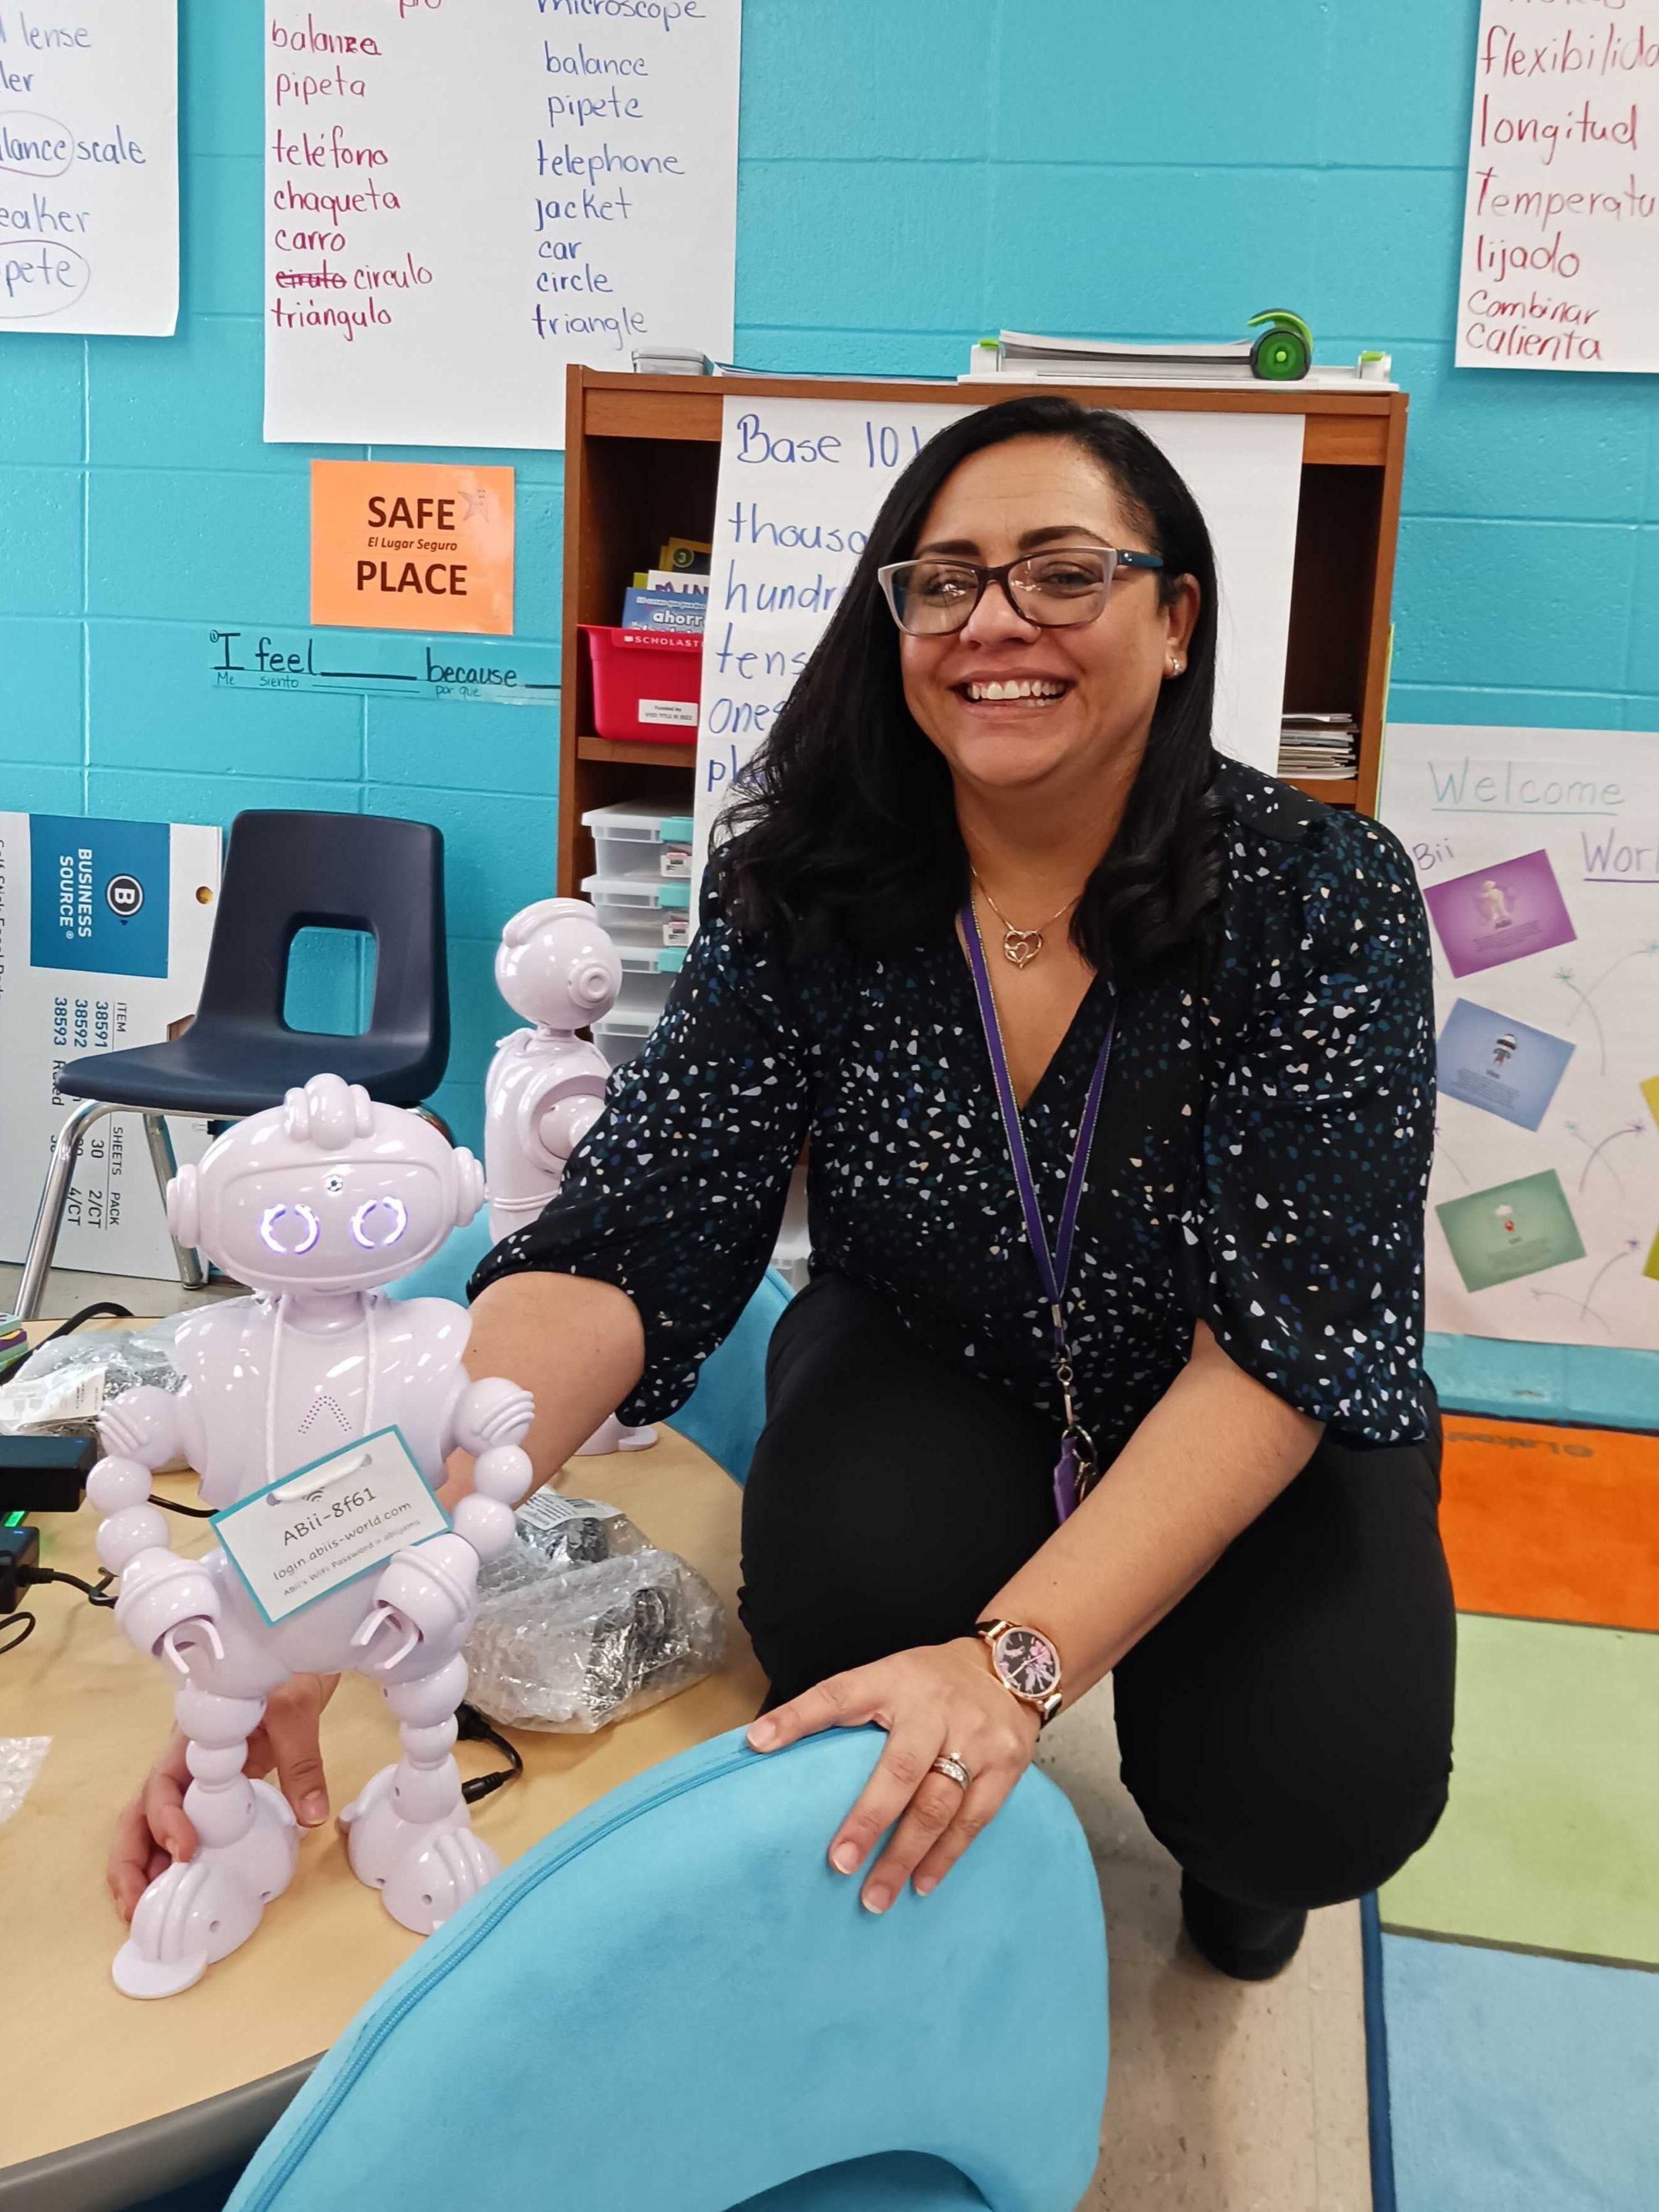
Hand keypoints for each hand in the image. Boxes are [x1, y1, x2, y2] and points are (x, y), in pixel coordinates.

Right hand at [105, 1672, 339, 1920]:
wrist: (296, 1646)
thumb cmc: (286, 1669)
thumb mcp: (296, 1709)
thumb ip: (301, 1760)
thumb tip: (312, 1816)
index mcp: (193, 1735)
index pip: (163, 1782)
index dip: (166, 1821)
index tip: (186, 1852)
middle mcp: (185, 1758)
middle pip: (140, 1810)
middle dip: (131, 1859)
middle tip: (136, 1907)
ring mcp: (196, 1773)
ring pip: (153, 1822)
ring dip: (144, 1865)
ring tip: (144, 1912)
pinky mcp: (215, 1785)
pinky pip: (186, 1823)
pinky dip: (172, 1857)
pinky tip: (179, 1886)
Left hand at [747, 1639, 1040, 1912]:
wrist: (1012, 1667)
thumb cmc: (931, 1682)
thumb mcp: (887, 1676)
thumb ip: (843, 1709)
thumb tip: (769, 1742)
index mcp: (894, 1680)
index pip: (838, 1695)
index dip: (797, 1717)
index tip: (757, 1742)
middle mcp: (935, 1709)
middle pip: (900, 1770)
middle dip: (868, 1820)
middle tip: (838, 1863)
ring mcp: (975, 1738)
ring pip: (938, 1804)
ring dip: (905, 1855)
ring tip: (875, 1896)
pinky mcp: (1006, 1766)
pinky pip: (973, 1819)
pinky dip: (945, 1855)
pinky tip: (921, 1883)